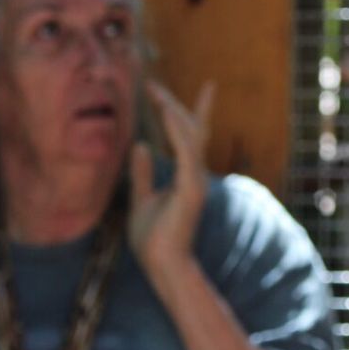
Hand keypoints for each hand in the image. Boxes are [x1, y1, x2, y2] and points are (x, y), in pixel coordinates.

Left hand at [128, 79, 215, 277]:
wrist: (163, 265)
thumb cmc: (154, 240)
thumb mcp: (141, 199)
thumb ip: (142, 174)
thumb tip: (140, 146)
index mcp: (187, 176)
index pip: (193, 136)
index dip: (196, 110)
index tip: (208, 86)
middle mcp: (195, 174)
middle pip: (190, 130)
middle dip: (172, 104)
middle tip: (151, 84)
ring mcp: (196, 180)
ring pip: (188, 135)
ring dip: (171, 110)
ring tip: (154, 91)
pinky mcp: (191, 187)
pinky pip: (185, 150)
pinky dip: (177, 129)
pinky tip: (165, 111)